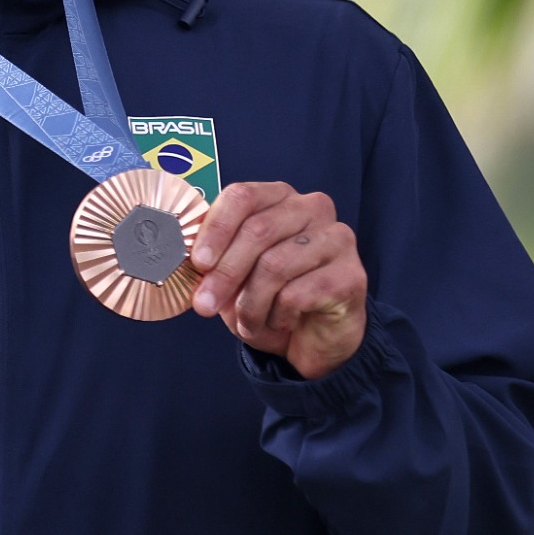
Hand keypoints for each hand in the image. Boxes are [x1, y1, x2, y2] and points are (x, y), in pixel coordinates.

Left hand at [191, 181, 366, 379]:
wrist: (314, 338)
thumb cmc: (269, 296)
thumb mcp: (233, 273)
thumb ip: (213, 256)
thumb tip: (182, 256)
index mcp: (279, 196)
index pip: (242, 196)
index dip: (215, 229)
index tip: (198, 262)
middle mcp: (312, 208)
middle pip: (257, 231)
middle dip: (224, 273)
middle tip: (203, 305)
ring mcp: (337, 239)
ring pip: (275, 265)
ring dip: (250, 302)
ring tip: (246, 321)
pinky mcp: (352, 274)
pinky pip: (298, 294)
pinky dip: (277, 315)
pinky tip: (279, 322)